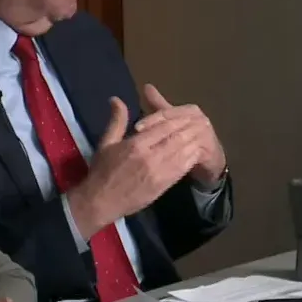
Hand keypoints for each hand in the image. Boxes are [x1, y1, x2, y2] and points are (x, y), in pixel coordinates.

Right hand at [66, 95, 203, 237]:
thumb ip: (117, 121)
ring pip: (182, 153)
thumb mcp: (106, 143)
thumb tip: (117, 99)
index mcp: (136, 144)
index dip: (176, 119)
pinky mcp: (163, 185)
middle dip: (188, 129)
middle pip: (176, 138)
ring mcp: (158, 172)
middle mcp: (150, 157)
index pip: (163, 126)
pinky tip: (195, 152)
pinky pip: (181, 169)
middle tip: (198, 121)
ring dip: (192, 142)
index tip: (185, 114)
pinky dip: (190, 158)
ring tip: (200, 134)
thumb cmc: (102, 171)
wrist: (101, 202)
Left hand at [133, 84, 226, 187]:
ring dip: (164, 145)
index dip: (151, 119)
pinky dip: (176, 156)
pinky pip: (189, 151)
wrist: (211, 159)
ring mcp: (205, 133)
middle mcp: (199, 118)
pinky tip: (162, 162)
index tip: (136, 127)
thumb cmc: (189, 137)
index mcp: (190, 110)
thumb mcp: (172, 121)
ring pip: (180, 137)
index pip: (166, 112)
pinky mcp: (209, 148)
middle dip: (155, 131)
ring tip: (148, 152)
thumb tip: (147, 86)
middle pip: (173, 123)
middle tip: (138, 139)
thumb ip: (159, 105)